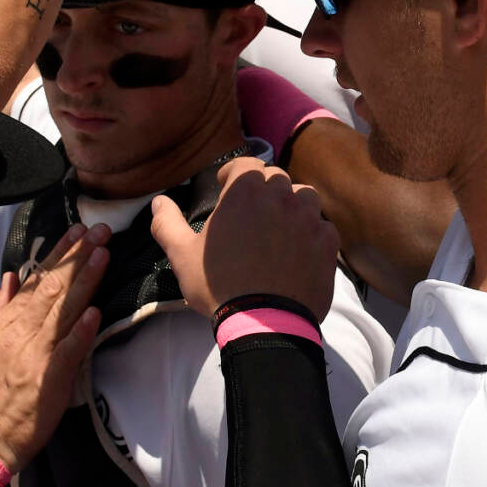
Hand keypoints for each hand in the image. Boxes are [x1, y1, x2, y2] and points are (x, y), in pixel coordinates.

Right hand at [0, 224, 109, 474]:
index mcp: (8, 321)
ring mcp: (35, 352)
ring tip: (102, 253)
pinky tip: (94, 311)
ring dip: (84, 280)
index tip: (78, 230)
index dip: (60, 253)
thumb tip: (12, 276)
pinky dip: (80, 330)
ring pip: (62, 309)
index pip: (37, 278)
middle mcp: (21, 330)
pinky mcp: (48, 378)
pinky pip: (67, 350)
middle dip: (78, 255)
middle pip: (53, 286)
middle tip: (101, 228)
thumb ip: (0, 307)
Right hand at [149, 158, 339, 320]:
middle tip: (251, 211)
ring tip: (279, 225)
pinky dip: (312, 232)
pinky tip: (300, 249)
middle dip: (262, 188)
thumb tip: (158, 202)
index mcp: (246, 192)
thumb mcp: (182, 255)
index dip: (234, 173)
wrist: (264, 322)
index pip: (245, 164)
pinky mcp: (328, 243)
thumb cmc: (219, 285)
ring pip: (304, 197)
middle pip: (276, 178)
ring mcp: (309, 219)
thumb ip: (167, 224)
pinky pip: (323, 226)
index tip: (225, 186)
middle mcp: (282, 196)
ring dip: (292, 204)